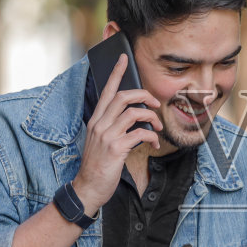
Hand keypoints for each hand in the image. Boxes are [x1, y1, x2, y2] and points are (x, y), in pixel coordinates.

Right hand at [71, 54, 162, 211]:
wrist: (88, 188)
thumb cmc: (98, 165)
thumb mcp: (102, 141)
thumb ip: (114, 128)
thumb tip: (136, 120)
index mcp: (95, 120)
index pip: (106, 91)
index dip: (116, 73)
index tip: (124, 58)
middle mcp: (99, 124)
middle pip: (123, 97)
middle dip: (143, 95)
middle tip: (155, 104)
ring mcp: (106, 135)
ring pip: (133, 113)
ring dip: (151, 118)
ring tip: (158, 128)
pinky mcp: (116, 148)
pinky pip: (140, 134)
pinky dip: (152, 137)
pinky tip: (154, 143)